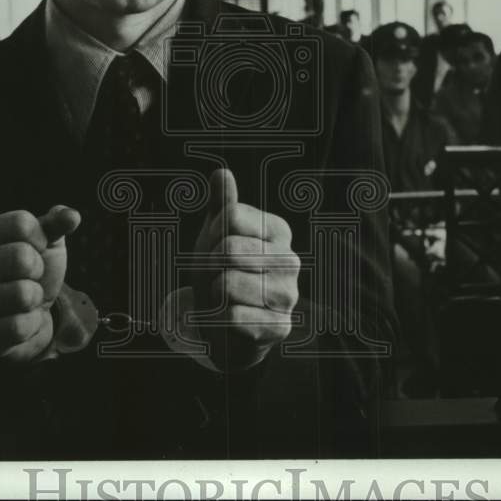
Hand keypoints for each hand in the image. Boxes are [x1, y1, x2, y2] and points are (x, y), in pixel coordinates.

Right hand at [0, 205, 80, 361]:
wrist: (29, 315)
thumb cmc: (34, 271)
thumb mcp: (46, 242)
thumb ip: (56, 223)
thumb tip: (71, 216)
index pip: (20, 223)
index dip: (41, 237)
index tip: (35, 249)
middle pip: (21, 257)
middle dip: (38, 269)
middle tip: (31, 277)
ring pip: (22, 294)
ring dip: (35, 298)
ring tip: (25, 299)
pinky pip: (19, 327)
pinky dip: (30, 324)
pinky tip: (20, 319)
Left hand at [193, 169, 298, 369]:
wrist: (224, 321)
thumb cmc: (221, 270)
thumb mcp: (215, 234)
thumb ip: (221, 204)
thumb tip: (222, 173)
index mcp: (278, 230)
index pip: (229, 218)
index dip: (211, 235)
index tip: (216, 248)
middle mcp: (290, 260)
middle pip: (228, 250)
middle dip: (210, 267)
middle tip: (217, 276)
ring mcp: (288, 295)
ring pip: (227, 285)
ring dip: (213, 295)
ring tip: (224, 298)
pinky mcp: (279, 327)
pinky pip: (232, 317)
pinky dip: (220, 319)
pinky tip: (230, 319)